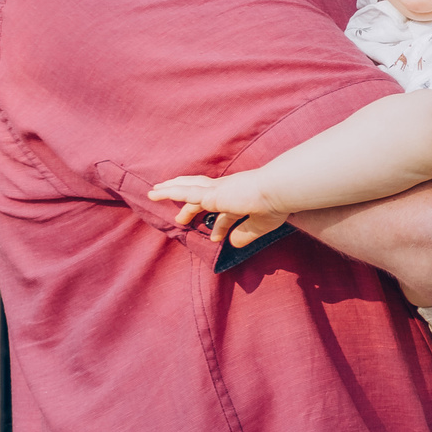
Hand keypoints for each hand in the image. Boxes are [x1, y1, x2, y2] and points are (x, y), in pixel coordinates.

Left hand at [147, 173, 288, 247]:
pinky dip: (170, 192)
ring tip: (154, 193)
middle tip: (171, 201)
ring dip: (170, 190)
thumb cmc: (275, 204)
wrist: (277, 191)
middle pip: (199, 189)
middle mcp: (226, 188)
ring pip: (187, 188)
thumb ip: (245, 234)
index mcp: (238, 194)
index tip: (215, 237)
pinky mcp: (211, 194)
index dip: (218, 223)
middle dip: (185, 195)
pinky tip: (157, 193)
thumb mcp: (260, 224)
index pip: (222, 207)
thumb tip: (234, 244)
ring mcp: (217, 190)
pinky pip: (184, 192)